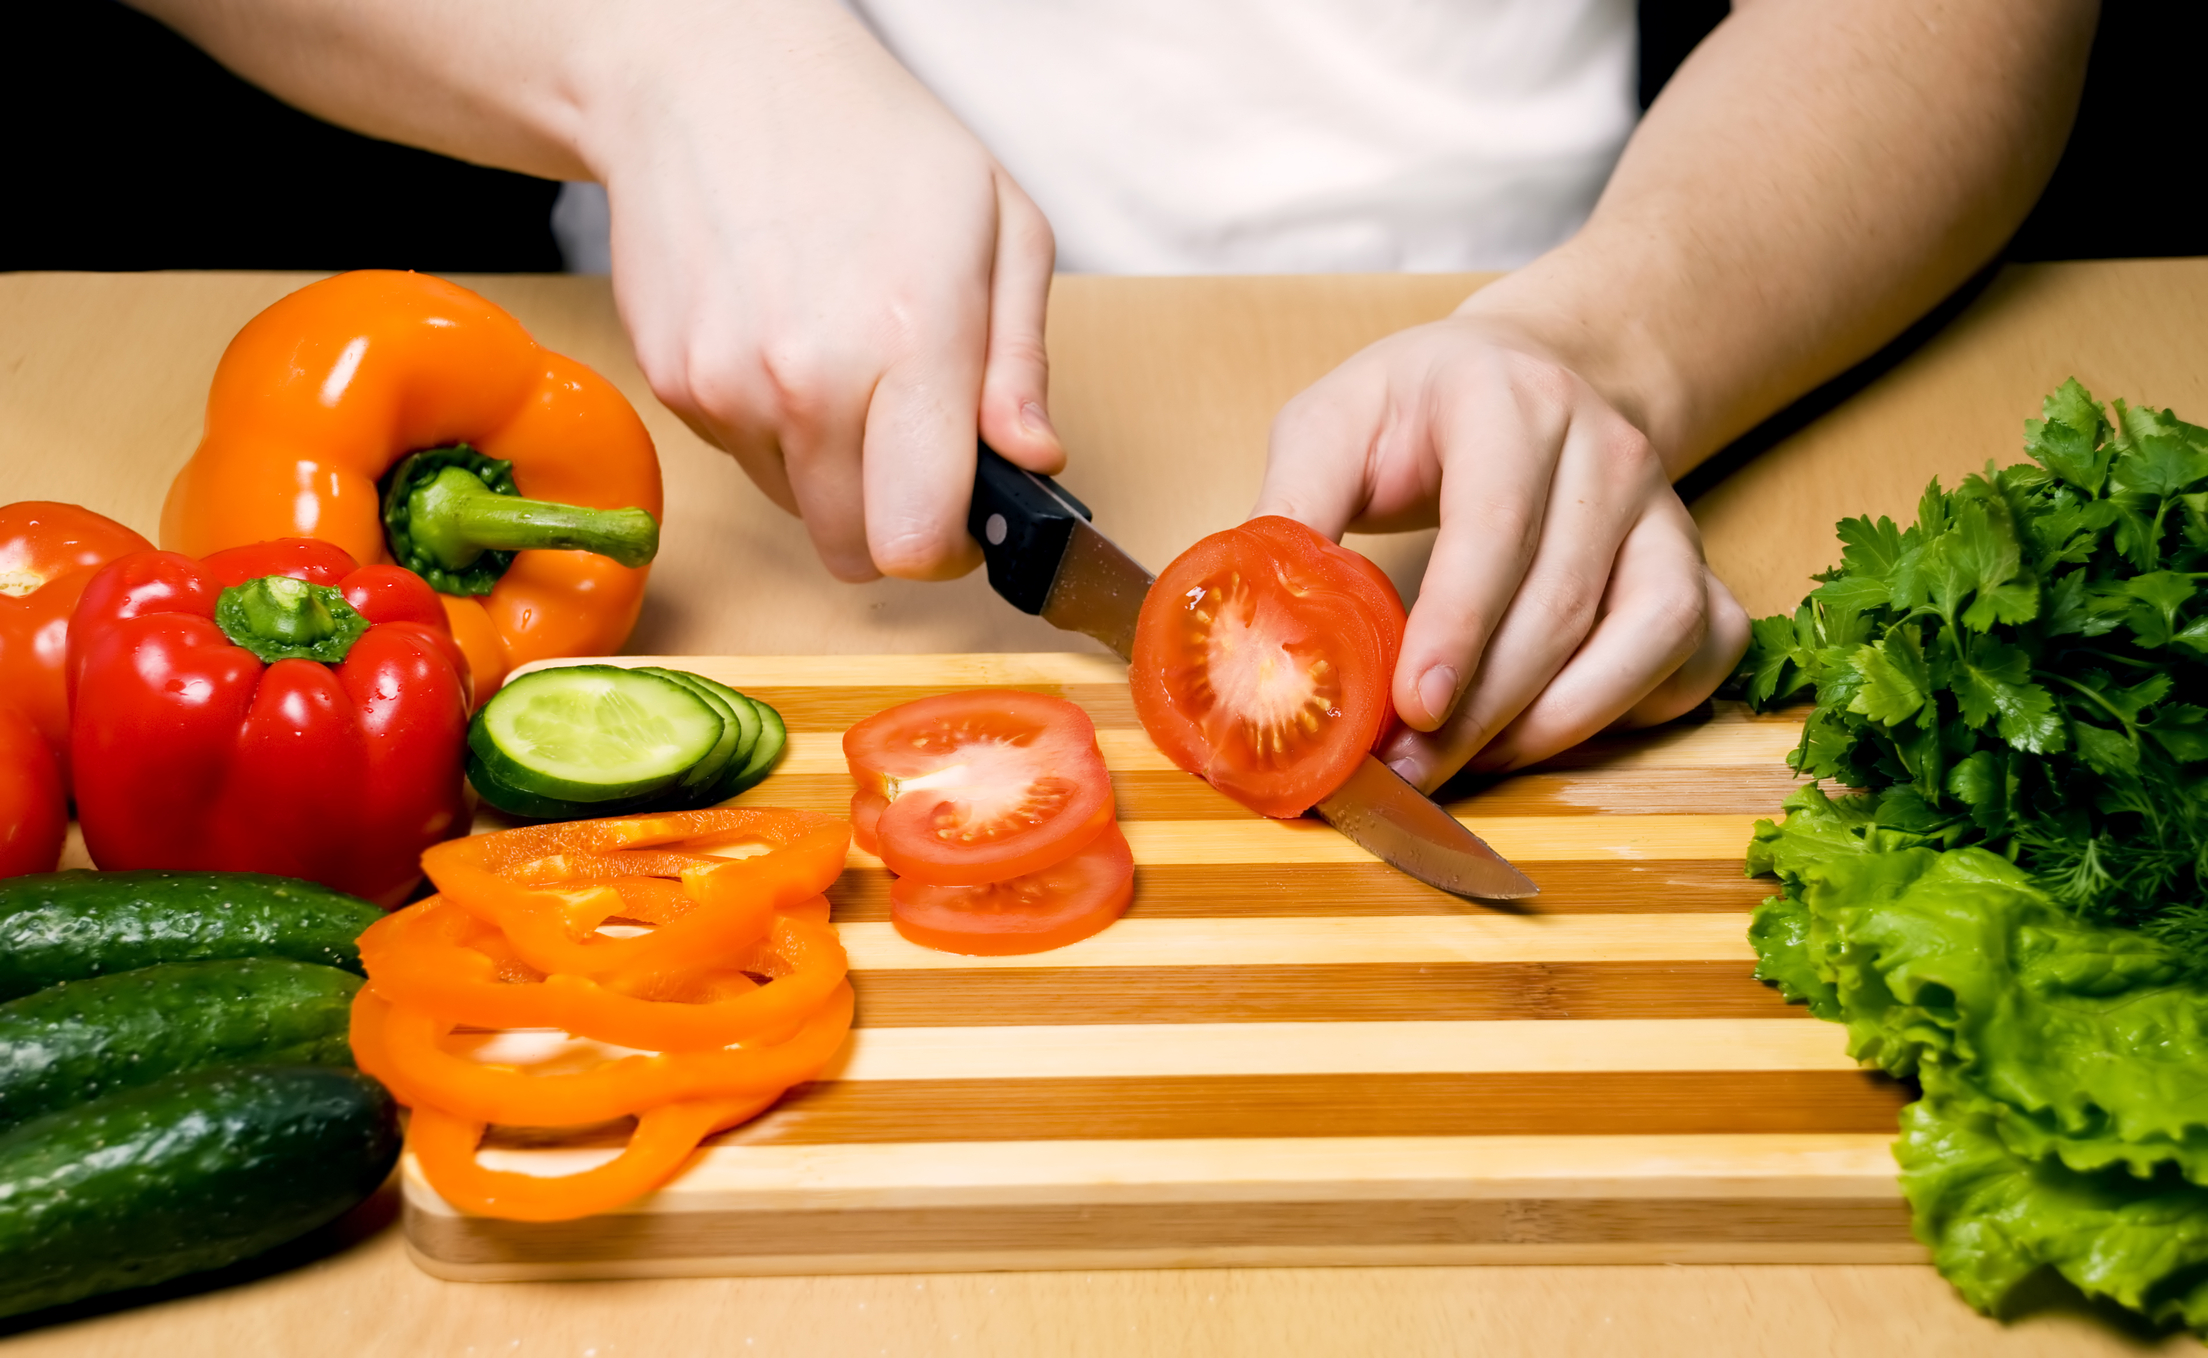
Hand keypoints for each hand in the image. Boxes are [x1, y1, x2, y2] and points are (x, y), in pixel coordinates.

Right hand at [588, 0, 1062, 581]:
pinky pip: (741, 456)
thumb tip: (1033, 459)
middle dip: (892, 516)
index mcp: (909, 341)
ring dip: (829, 466)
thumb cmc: (869, 138)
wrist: (706, 76)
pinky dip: (769, 425)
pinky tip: (781, 335)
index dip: (950, 544)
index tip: (962, 510)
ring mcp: (726, 386)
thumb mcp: (1000, 225)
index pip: (918, 539)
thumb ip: (1020, 363)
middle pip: (854, 551)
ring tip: (839, 356)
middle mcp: (807, 381)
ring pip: (797, 507)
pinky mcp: (672, 384)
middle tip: (909, 439)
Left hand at [1251, 313, 1748, 790]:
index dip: (1459, 627)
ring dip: (1563, 720)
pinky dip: (1645, 706)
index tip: (1416, 707)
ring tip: (1477, 760)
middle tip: (1411, 767)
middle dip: (1485, 706)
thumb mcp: (1334, 424)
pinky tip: (1563, 726)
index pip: (1495, 526)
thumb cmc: (1420, 410)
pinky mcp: (1697, 561)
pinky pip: (1703, 650)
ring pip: (1650, 634)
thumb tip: (1251, 611)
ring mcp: (1666, 508)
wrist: (1529, 375)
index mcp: (1507, 402)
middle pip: (1563, 602)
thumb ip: (1291, 506)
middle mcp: (1607, 449)